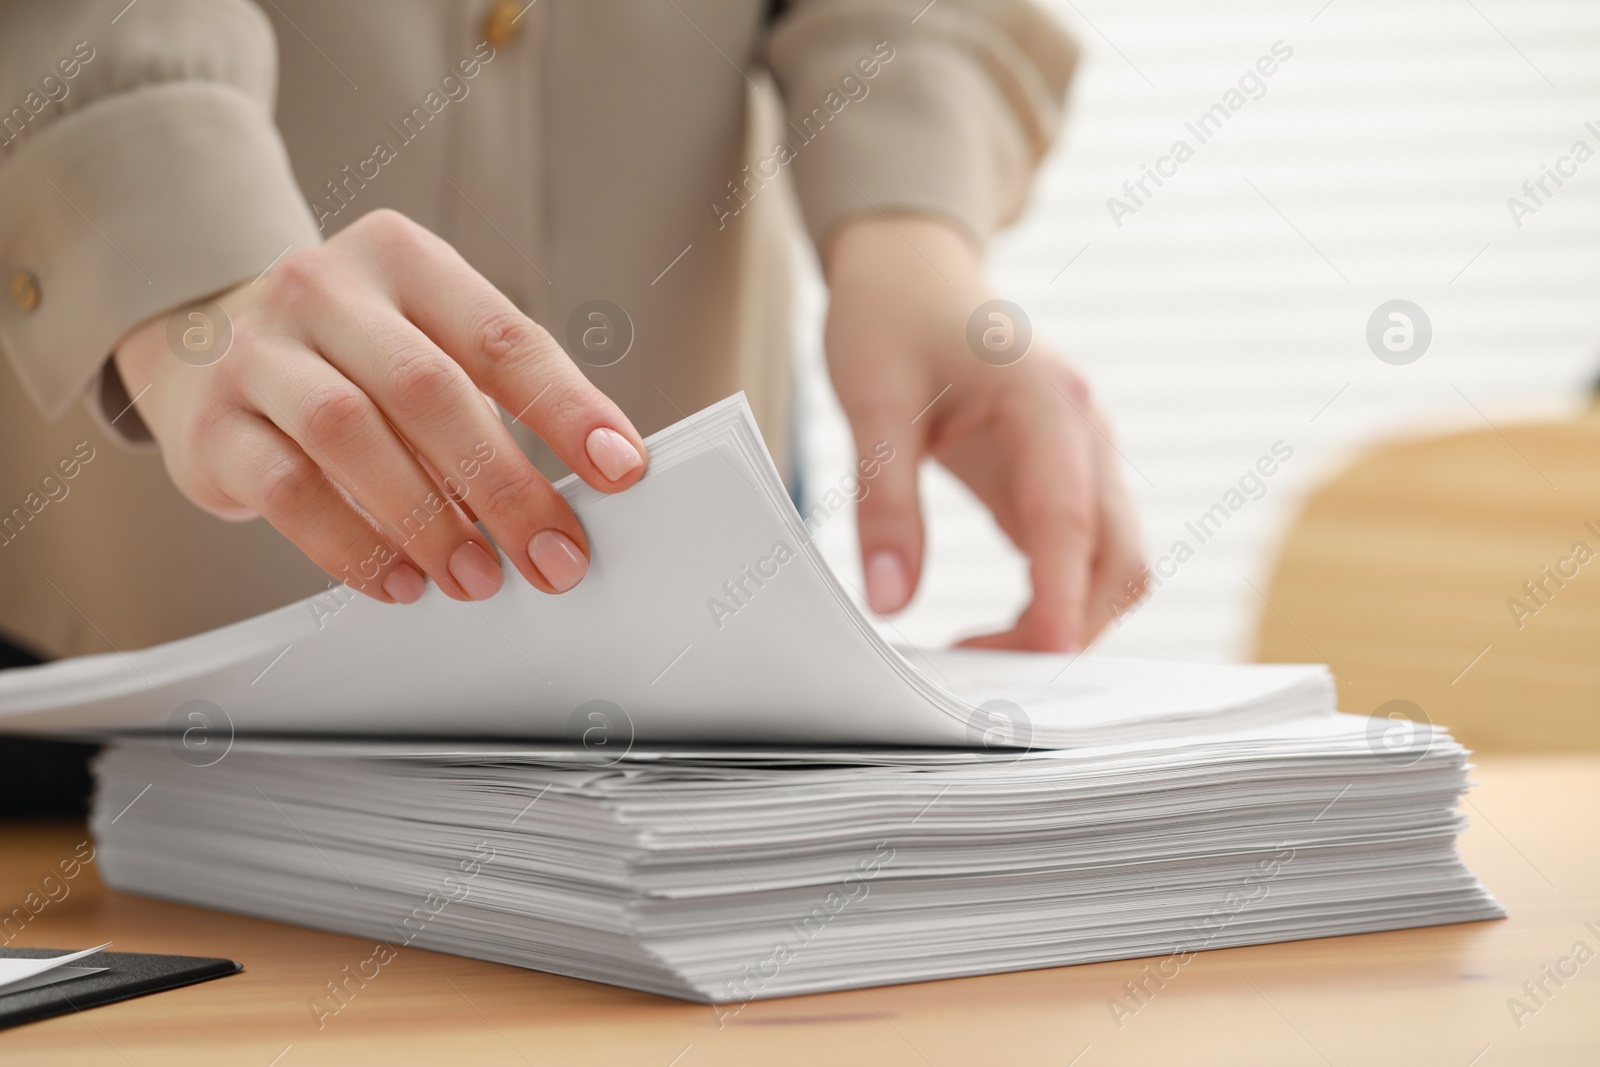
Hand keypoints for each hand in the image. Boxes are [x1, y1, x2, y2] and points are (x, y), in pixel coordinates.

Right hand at [113, 209, 648, 603]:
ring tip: (478, 577)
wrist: (204, 349)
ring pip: (350, 434)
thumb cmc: (352, 360)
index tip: (620, 468)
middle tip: (554, 556)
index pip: (500, 334)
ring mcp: (258, 352)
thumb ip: (492, 407)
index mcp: (403, 259)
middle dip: (504, 484)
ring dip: (428, 519)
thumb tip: (565, 507)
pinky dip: (353, 546)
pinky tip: (401, 582)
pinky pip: (288, 490)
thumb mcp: (427, 349)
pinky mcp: (212, 425)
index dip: (567, 406)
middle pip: (428, 388)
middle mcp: (325, 290)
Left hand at [823, 215, 1145, 651]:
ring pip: (1113, 564)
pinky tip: (998, 633)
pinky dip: (1054, 603)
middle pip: (1118, 556)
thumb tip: (891, 600)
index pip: (1068, 515)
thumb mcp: (870, 403)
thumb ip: (884, 501)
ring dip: (1067, 620)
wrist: (913, 275)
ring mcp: (1084, 459)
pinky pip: (1081, 557)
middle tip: (982, 674)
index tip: (1043, 660)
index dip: (1061, 595)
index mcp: (1047, 401)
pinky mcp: (1065, 482)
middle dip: (1070, 625)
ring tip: (983, 659)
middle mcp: (1085, 433)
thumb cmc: (892, 321)